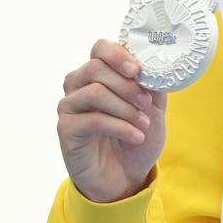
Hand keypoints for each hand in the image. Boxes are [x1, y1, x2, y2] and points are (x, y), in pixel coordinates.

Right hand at [57, 38, 167, 203]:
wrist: (126, 175)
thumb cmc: (137, 136)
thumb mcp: (153, 108)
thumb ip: (153, 84)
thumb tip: (155, 65)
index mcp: (99, 73)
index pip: (101, 48)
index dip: (118, 55)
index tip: (137, 70)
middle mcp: (79, 84)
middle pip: (96, 68)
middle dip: (128, 86)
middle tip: (146, 103)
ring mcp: (69, 106)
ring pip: (94, 92)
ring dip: (125, 108)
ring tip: (143, 124)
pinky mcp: (66, 128)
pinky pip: (92, 119)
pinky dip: (120, 127)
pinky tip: (135, 136)